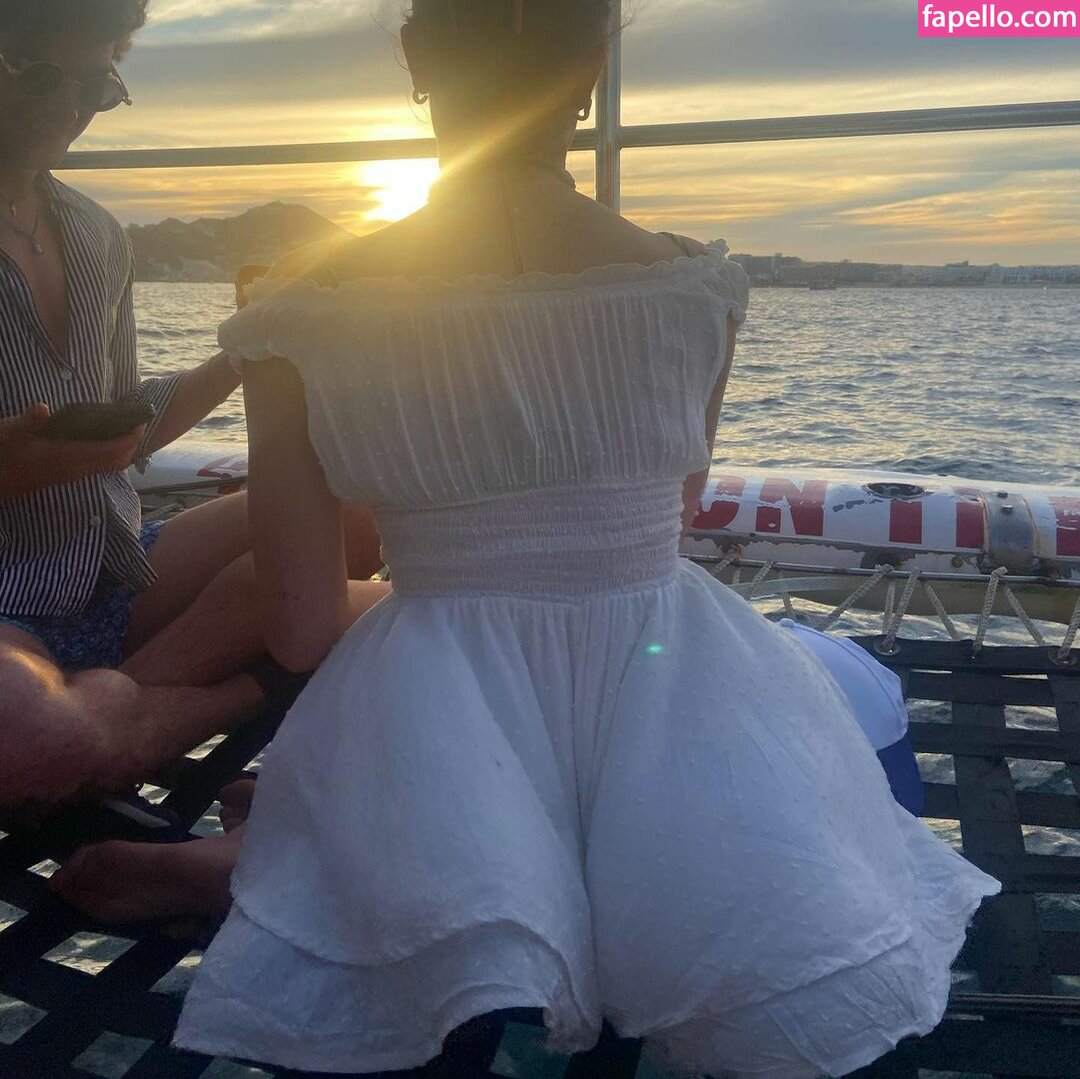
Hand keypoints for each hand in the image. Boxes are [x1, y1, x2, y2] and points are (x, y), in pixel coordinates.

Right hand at [0, 404, 144, 499]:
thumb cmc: (2, 455)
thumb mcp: (9, 433)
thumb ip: (27, 422)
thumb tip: (42, 408)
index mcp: (68, 456)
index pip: (110, 450)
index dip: (130, 438)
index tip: (141, 422)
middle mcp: (76, 468)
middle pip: (117, 461)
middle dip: (133, 443)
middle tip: (138, 422)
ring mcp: (73, 473)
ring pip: (110, 466)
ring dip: (123, 450)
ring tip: (127, 428)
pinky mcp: (68, 474)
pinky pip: (100, 466)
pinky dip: (111, 454)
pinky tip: (105, 439)